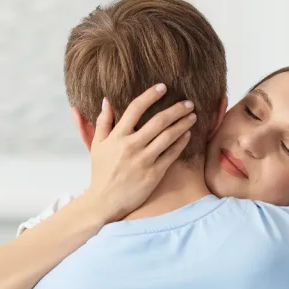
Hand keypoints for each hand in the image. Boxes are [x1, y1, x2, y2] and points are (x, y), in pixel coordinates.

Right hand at [81, 84, 196, 220]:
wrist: (105, 201)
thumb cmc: (101, 172)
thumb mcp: (97, 146)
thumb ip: (103, 122)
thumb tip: (106, 101)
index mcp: (117, 136)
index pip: (135, 108)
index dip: (150, 95)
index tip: (162, 87)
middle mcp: (131, 146)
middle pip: (158, 121)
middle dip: (175, 109)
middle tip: (188, 102)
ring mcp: (144, 160)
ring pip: (168, 137)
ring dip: (182, 124)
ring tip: (192, 116)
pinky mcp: (154, 174)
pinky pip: (171, 155)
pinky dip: (181, 143)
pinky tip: (188, 135)